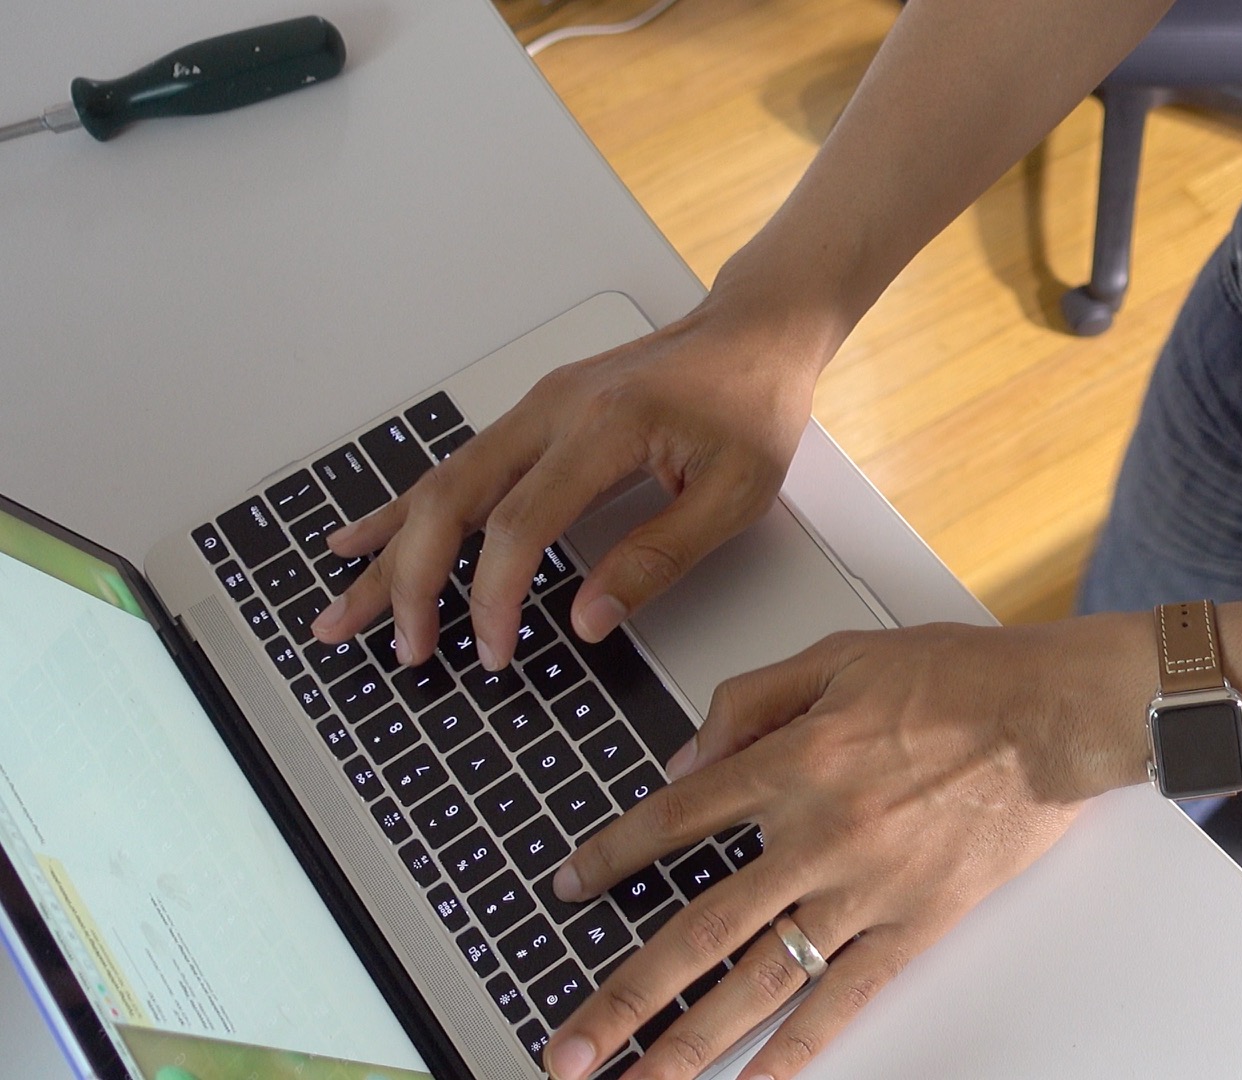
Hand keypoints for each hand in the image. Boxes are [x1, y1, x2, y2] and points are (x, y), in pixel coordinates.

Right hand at [307, 291, 831, 665]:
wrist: (755, 332)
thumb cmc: (752, 401)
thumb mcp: (736, 493)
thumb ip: (661, 556)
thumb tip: (590, 618)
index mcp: (604, 427)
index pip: (519, 523)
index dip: (493, 595)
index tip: (493, 649)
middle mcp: (555, 409)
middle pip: (452, 499)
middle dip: (411, 580)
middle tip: (401, 646)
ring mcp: (538, 407)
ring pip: (441, 483)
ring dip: (390, 550)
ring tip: (343, 608)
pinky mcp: (538, 413)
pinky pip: (459, 466)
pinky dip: (407, 509)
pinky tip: (364, 536)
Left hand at [540, 614, 1154, 1079]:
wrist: (1056, 717)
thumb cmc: (962, 679)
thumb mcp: (841, 653)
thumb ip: (753, 698)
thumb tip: (686, 755)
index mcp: (795, 760)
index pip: (676, 819)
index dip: (612, 856)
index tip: (569, 885)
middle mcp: (818, 836)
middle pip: (698, 931)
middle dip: (625, 999)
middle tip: (569, 1048)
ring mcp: (866, 892)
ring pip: (759, 982)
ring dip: (689, 1043)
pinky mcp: (914, 927)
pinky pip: (842, 1001)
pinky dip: (795, 1051)